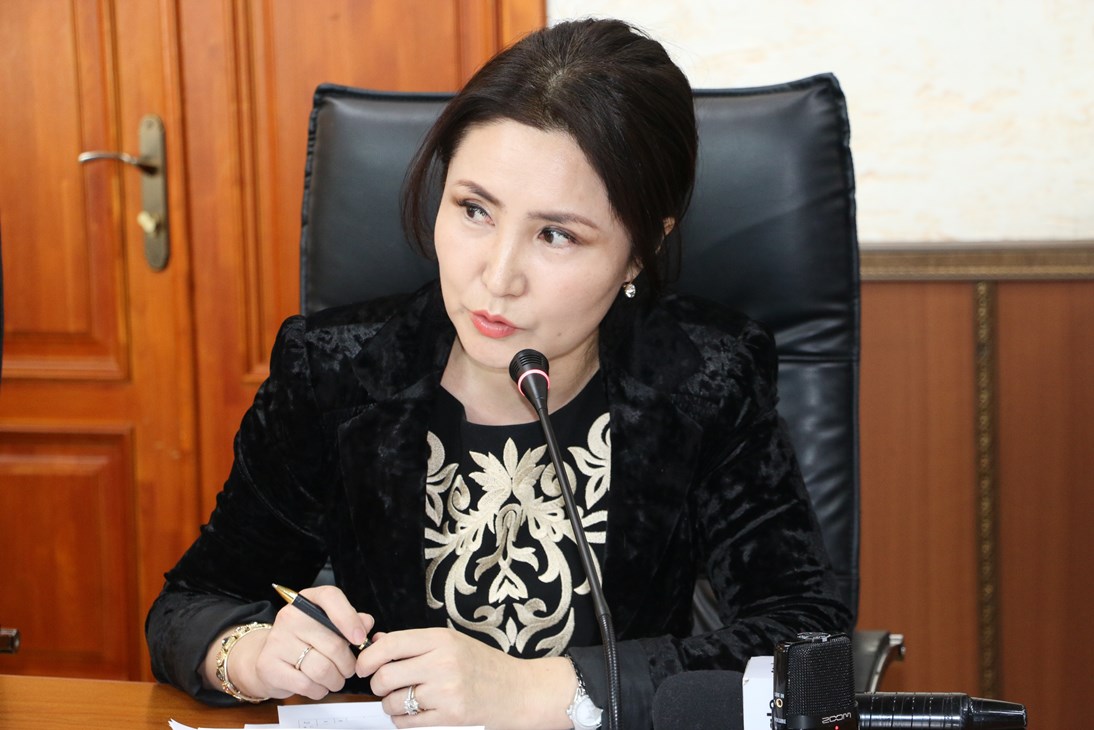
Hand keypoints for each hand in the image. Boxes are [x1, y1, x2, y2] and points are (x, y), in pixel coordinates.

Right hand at [204, 585, 373, 700]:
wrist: (267, 657)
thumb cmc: (304, 640)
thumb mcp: (326, 625)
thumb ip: (349, 621)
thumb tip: (366, 623)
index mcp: (307, 600)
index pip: (331, 597)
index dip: (350, 619)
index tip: (360, 639)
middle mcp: (290, 616)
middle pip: (334, 645)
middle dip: (348, 664)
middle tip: (348, 669)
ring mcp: (277, 641)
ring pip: (322, 669)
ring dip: (336, 680)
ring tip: (335, 679)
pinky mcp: (269, 666)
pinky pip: (307, 685)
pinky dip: (319, 690)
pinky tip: (318, 685)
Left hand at [355, 628, 575, 729]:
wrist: (517, 690)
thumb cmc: (484, 665)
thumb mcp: (451, 642)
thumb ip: (414, 643)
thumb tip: (377, 643)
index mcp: (441, 639)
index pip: (390, 645)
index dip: (368, 658)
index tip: (363, 666)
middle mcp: (442, 663)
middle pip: (385, 676)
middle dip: (377, 684)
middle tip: (384, 685)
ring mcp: (446, 691)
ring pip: (392, 702)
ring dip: (390, 704)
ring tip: (405, 699)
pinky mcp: (449, 716)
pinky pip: (407, 722)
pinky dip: (403, 720)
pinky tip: (416, 712)